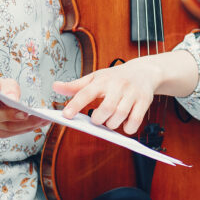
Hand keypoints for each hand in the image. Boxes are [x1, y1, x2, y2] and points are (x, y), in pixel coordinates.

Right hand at [0, 78, 48, 137]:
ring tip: (44, 118)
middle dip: (12, 115)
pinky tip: (43, 122)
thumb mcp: (5, 82)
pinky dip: (30, 127)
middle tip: (27, 113)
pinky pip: (16, 132)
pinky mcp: (1, 132)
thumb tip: (13, 98)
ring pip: (9, 127)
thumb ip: (8, 88)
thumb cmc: (1, 90)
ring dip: (27, 123)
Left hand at [53, 51, 199, 133]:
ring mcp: (132, 93)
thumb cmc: (116, 77)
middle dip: (98, 119)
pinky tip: (124, 123)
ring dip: (112, 124)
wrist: (144, 71)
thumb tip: (55, 87)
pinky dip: (128, 128)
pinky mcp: (144, 101)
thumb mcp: (96, 77)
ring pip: (120, 116)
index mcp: (103, 80)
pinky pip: (135, 121)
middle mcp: (118, 85)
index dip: (75, 105)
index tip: (66, 115)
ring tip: (110, 121)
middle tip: (97, 118)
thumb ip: (75, 85)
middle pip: (106, 108)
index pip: (86, 92)